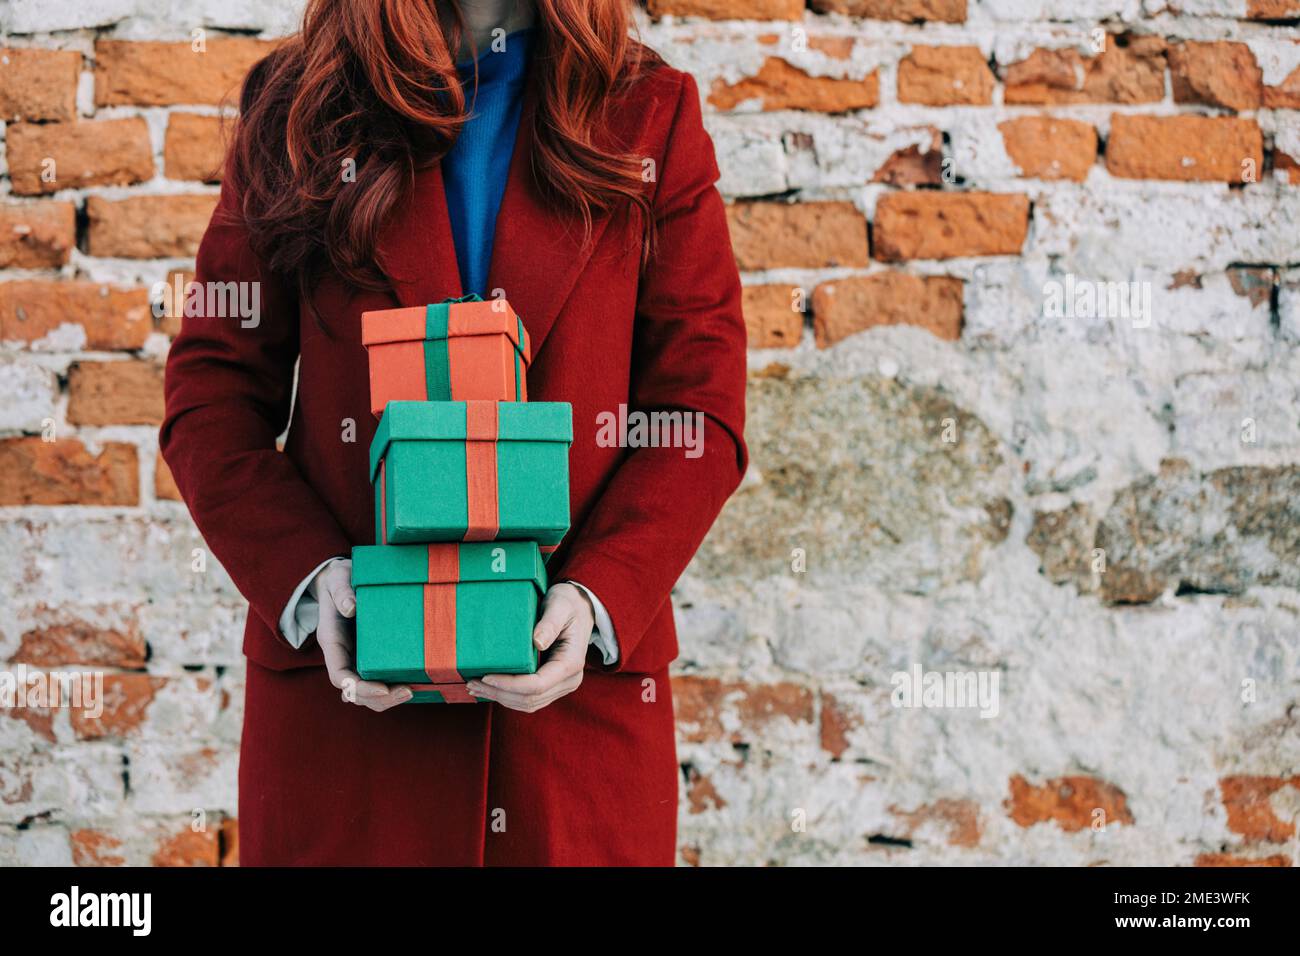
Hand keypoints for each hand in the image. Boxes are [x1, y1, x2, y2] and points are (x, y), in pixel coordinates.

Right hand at [311, 559, 411, 711]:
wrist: (345, 580)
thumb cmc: (341, 579)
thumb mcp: (338, 579)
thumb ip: (341, 591)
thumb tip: (351, 607)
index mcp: (332, 642)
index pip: (339, 676)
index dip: (359, 688)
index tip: (382, 688)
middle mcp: (344, 656)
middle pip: (356, 691)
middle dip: (380, 698)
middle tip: (408, 692)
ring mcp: (358, 659)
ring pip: (368, 692)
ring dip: (389, 698)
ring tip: (413, 691)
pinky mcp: (373, 656)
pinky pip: (380, 680)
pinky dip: (394, 688)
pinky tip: (415, 685)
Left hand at [467, 582, 593, 712]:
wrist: (581, 607)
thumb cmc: (568, 603)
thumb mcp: (560, 605)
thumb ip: (550, 623)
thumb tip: (537, 642)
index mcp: (571, 663)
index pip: (537, 685)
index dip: (509, 685)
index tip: (486, 676)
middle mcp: (569, 680)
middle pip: (530, 699)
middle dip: (499, 694)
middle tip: (471, 682)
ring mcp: (562, 685)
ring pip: (528, 703)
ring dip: (500, 698)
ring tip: (475, 687)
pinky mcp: (553, 685)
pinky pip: (529, 699)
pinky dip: (508, 696)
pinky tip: (490, 689)